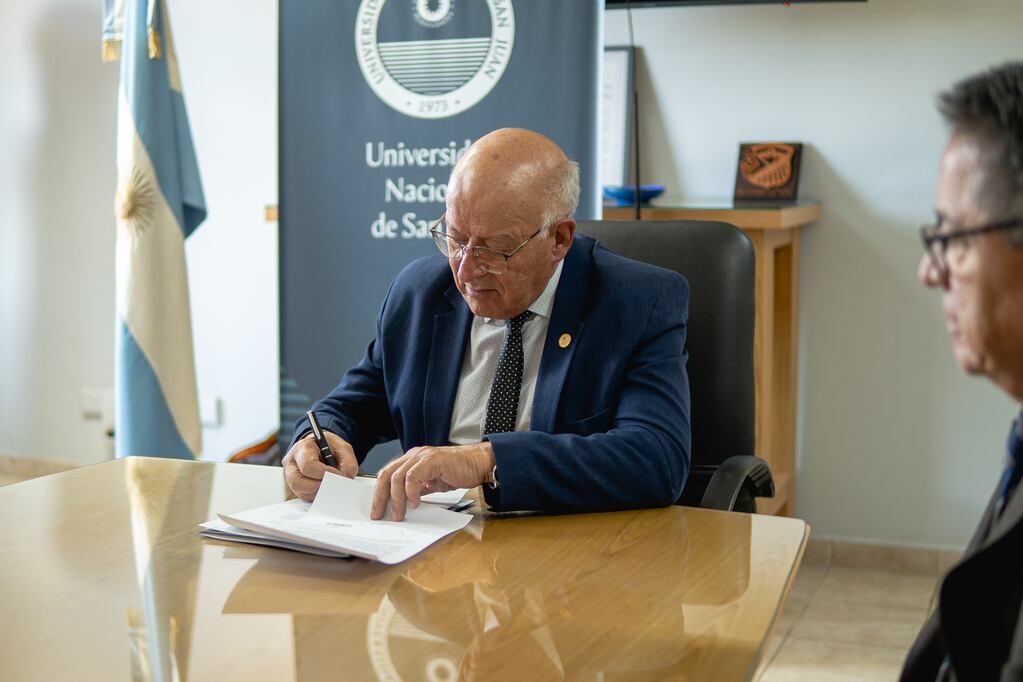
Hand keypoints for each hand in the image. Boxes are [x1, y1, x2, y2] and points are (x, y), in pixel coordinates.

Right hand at [282, 431, 358, 499]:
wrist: (322, 448)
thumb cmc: (330, 447)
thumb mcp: (342, 448)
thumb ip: (347, 463)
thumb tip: (345, 479)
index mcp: (302, 448)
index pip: (307, 465)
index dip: (323, 473)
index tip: (336, 475)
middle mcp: (292, 464)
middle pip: (297, 482)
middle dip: (318, 486)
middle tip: (332, 485)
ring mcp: (291, 477)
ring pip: (300, 492)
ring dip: (318, 493)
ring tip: (331, 487)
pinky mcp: (296, 488)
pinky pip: (304, 497)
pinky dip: (317, 496)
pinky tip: (326, 490)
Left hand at [371, 442, 494, 520]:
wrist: (478, 463)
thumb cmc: (459, 471)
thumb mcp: (433, 483)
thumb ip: (418, 489)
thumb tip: (404, 503)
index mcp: (411, 459)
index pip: (387, 474)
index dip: (379, 493)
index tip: (377, 510)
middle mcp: (414, 455)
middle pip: (387, 475)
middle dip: (380, 497)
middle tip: (379, 514)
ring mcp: (422, 456)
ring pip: (398, 477)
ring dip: (396, 499)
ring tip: (399, 514)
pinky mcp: (432, 460)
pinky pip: (413, 476)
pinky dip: (411, 492)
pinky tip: (415, 503)